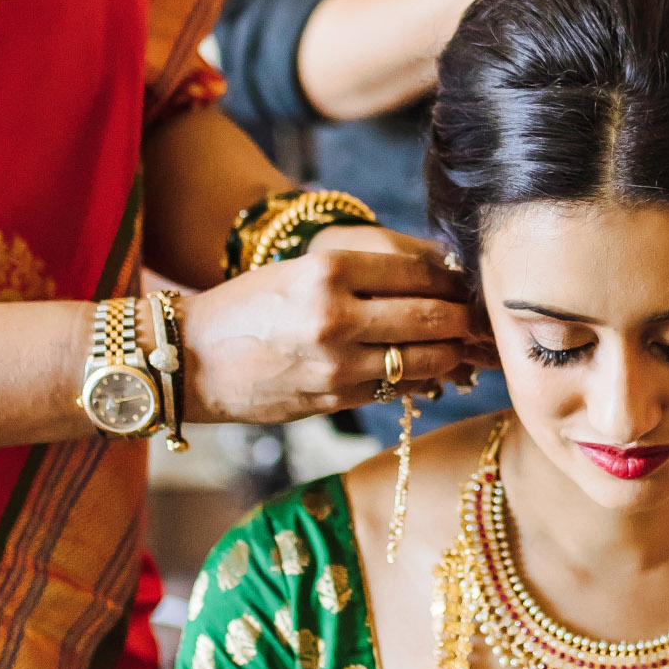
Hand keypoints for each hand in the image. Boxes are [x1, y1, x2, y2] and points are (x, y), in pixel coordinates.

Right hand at [184, 227, 481, 423]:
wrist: (190, 360)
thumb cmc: (248, 308)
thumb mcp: (300, 271)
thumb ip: (363, 274)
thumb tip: (436, 278)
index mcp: (326, 269)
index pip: (418, 270)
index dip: (451, 278)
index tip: (465, 281)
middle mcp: (335, 315)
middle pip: (433, 315)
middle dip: (464, 317)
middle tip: (478, 316)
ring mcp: (336, 363)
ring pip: (426, 358)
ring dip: (452, 353)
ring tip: (459, 344)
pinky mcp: (335, 399)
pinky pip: (399, 390)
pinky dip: (422, 380)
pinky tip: (428, 372)